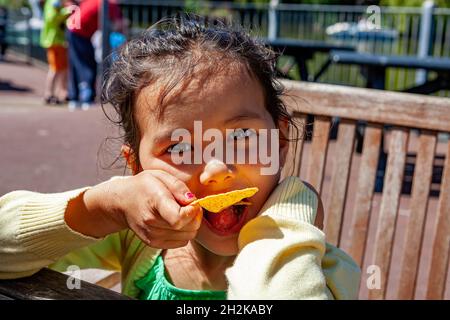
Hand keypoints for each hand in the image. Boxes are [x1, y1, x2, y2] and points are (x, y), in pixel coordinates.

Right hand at [81, 170, 202, 248]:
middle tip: (188, 205)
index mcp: (155, 202)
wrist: (121, 203)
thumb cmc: (143, 187)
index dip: (193, 212)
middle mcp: (152, 223)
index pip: (179, 218)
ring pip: (188, 236)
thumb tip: (193, 201)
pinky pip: (182, 242)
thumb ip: (178, 187)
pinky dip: (184, 232)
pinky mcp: (154, 244)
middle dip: (195, 216)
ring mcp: (152, 237)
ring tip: (180, 212)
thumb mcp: (160, 176)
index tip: (192, 202)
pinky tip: (175, 221)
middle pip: (188, 228)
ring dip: (190, 225)